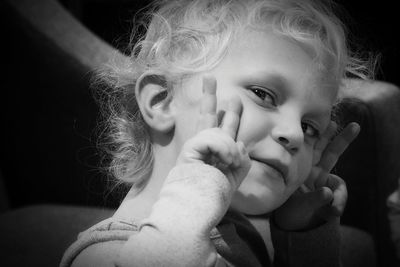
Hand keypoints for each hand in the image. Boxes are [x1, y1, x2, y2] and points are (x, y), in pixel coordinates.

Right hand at [176, 75, 250, 191]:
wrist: (197, 208)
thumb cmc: (213, 194)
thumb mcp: (235, 176)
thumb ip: (241, 159)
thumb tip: (240, 143)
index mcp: (212, 151)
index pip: (217, 127)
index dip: (223, 113)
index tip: (228, 98)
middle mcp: (202, 145)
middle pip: (207, 114)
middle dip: (209, 94)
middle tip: (209, 77)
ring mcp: (194, 145)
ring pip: (220, 131)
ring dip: (229, 147)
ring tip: (229, 164)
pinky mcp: (190, 147)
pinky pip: (215, 138)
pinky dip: (224, 150)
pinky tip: (225, 162)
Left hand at [273, 121, 359, 230]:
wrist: (294, 224)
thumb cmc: (289, 209)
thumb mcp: (297, 205)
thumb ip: (313, 199)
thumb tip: (328, 193)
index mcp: (300, 166)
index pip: (310, 147)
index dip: (319, 135)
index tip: (330, 123)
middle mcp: (313, 170)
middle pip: (330, 151)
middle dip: (342, 139)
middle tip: (355, 126)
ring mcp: (323, 180)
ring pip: (338, 173)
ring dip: (343, 183)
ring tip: (335, 200)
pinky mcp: (331, 193)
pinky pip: (340, 193)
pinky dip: (339, 202)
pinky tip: (333, 210)